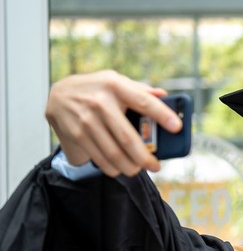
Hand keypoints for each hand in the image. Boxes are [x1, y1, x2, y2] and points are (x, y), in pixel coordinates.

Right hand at [45, 70, 181, 176]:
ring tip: (138, 169)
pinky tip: (120, 169)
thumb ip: (139, 89)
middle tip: (156, 166)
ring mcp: (86, 119)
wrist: (58, 94)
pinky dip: (112, 168)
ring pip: (114, 153)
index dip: (162, 115)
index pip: (144, 101)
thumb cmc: (96, 88)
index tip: (177, 127)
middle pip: (128, 138)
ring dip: (130, 167)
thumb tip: (165, 96)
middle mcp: (100, 102)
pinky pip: (99, 157)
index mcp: (115, 85)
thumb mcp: (115, 80)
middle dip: (145, 157)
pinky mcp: (77, 134)